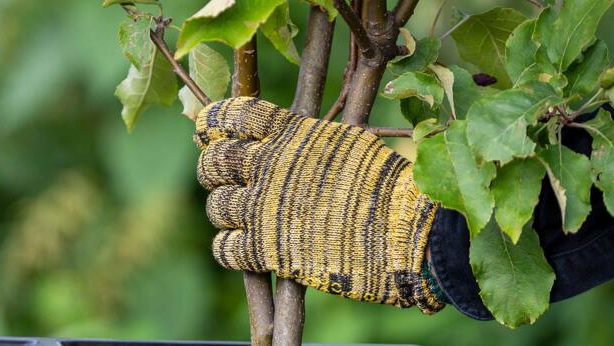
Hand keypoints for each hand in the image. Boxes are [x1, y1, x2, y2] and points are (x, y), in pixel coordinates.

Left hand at [194, 97, 443, 312]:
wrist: (404, 231)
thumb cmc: (386, 184)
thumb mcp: (346, 142)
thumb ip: (306, 138)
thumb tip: (285, 134)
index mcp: (288, 134)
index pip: (230, 116)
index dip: (214, 123)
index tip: (208, 131)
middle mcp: (267, 167)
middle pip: (213, 162)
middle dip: (214, 169)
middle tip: (224, 178)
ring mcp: (262, 209)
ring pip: (216, 207)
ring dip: (225, 211)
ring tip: (242, 216)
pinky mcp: (265, 250)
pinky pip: (224, 248)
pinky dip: (229, 249)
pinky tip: (245, 249)